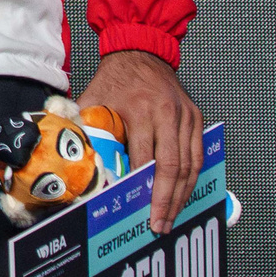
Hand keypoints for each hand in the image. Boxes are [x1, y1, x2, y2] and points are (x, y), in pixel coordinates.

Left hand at [78, 50, 203, 232]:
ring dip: (182, 195)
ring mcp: (186, 117)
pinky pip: (198, 155)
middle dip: (166, 200)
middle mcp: (168, 114)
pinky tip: (184, 195)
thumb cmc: (115, 78)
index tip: (135, 208)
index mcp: (141, 110)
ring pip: (191, 165)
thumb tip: (77, 161)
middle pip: (172, 167)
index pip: (144, 158)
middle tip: (159, 224)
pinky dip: (193, 178)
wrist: (140, 52)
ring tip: (171, 217)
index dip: (141, 186)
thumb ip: (86, 129)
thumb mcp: (93, 100)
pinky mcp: (196, 119)